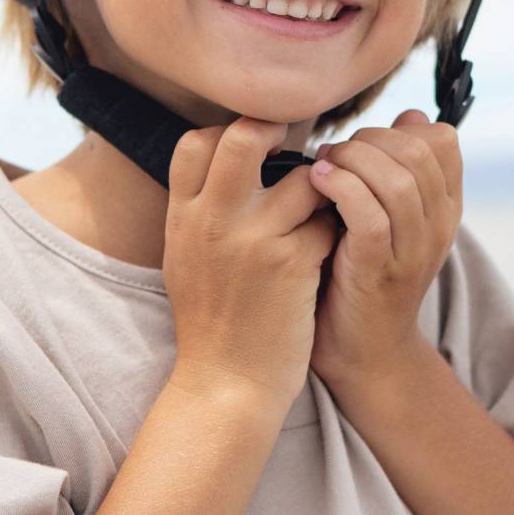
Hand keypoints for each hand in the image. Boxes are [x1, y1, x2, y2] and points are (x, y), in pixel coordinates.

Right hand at [164, 117, 336, 406]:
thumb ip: (200, 209)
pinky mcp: (292, 264)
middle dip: (276, 130)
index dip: (227, 133)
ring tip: (316, 210)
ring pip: (306, 178)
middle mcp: (214, 221)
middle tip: (294, 145)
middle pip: (244, 136)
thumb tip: (225, 157)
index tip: (252, 149)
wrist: (226, 384)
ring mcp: (255, 240)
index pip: (195, 141)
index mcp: (182, 217)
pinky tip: (325, 250)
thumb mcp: (185, 257)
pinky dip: (331, 232)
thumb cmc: (211, 321)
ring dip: (320, 189)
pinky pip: (327, 222)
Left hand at [306, 108, 462, 385]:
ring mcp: (412, 250)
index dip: (398, 129)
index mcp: (445, 208)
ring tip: (321, 165)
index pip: (442, 141)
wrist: (362, 352)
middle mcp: (438, 226)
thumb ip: (397, 168)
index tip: (362, 144)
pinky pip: (371, 214)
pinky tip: (316, 182)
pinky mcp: (380, 270)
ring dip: (351, 159)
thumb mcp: (390, 215)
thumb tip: (410, 116)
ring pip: (397, 180)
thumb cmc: (363, 272)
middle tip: (333, 152)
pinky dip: (341, 187)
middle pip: (418, 153)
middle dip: (368, 140)